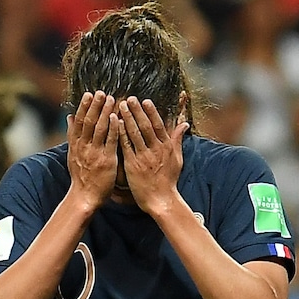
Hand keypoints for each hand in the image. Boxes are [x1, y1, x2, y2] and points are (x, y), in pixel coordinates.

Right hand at [66, 92, 118, 209]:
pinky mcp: (106, 160)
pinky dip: (113, 128)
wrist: (84, 196)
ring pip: (99, 129)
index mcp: (76, 144)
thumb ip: (72, 135)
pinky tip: (117, 117)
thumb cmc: (82, 176)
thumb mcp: (73, 154)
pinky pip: (110, 141)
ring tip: (111, 99)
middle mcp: (84, 147)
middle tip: (101, 92)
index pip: (79, 121)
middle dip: (95, 106)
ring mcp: (95, 153)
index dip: (84, 107)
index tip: (89, 94)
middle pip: (88, 122)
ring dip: (105, 112)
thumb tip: (68, 116)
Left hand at [119, 95, 188, 218]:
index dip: (151, 112)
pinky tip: (114, 124)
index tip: (145, 101)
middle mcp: (156, 150)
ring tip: (120, 106)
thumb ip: (178, 140)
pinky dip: (120, 134)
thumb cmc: (169, 181)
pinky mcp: (133, 165)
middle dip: (137, 111)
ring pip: (134, 134)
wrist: (161, 200)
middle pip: (145, 127)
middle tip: (129, 98)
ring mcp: (144, 157)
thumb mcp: (178, 159)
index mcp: (166, 148)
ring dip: (127, 119)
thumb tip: (184, 125)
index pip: (158, 126)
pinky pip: (126, 146)